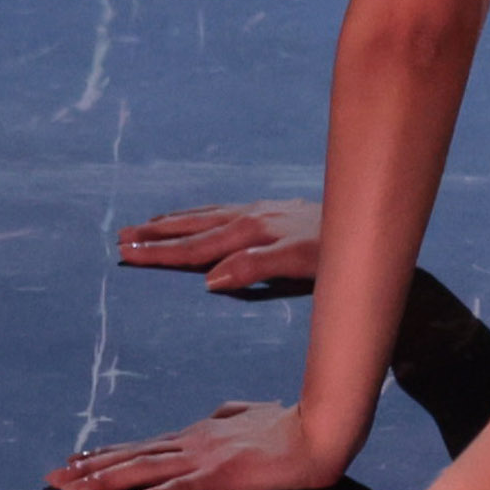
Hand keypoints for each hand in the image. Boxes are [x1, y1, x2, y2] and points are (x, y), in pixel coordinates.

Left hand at [46, 396, 362, 489]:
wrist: (324, 430)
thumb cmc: (291, 423)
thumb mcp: (252, 413)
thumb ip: (229, 414)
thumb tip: (215, 413)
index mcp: (198, 434)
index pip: (142, 446)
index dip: (104, 454)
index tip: (70, 462)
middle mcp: (192, 444)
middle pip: (132, 458)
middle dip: (88, 469)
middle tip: (49, 479)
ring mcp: (206, 458)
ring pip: (146, 471)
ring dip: (105, 481)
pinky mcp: (225, 474)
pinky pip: (184, 488)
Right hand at [115, 197, 328, 293]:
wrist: (369, 224)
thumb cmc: (338, 251)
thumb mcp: (299, 263)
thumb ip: (256, 267)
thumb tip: (210, 278)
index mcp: (250, 231)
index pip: (194, 247)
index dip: (159, 253)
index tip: (126, 253)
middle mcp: (251, 216)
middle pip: (193, 227)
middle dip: (156, 235)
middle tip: (120, 237)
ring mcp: (262, 211)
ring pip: (206, 216)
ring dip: (175, 221)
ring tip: (146, 225)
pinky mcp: (274, 210)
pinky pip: (225, 211)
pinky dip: (202, 214)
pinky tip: (200, 217)